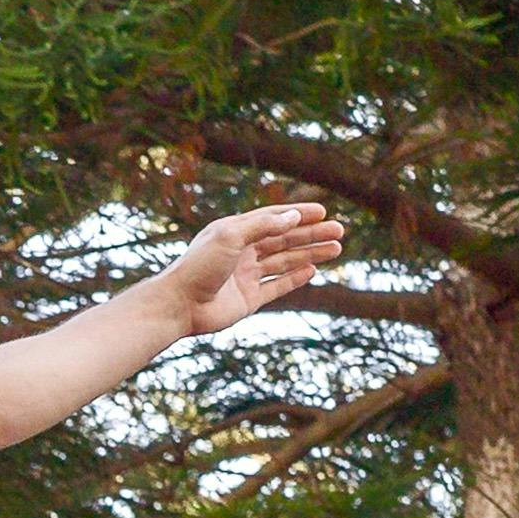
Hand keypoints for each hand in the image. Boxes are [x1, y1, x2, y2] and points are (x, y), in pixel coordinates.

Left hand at [158, 201, 346, 336]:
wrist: (178, 305)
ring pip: (284, 262)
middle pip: (284, 240)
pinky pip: (275, 287)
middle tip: (340, 231)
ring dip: (310, 254)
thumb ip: (263, 225)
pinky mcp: (247, 300)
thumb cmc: (199, 266)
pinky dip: (294, 278)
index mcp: (235, 232)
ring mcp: (245, 277)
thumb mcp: (230, 236)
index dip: (299, 215)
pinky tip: (312, 270)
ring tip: (336, 249)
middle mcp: (242, 253)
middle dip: (312, 235)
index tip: (323, 212)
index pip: (274, 219)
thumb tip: (293, 217)